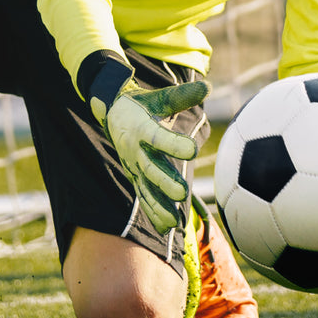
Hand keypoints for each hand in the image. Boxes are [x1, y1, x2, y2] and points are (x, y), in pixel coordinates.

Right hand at [96, 78, 210, 233]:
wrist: (111, 113)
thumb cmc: (141, 104)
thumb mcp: (158, 97)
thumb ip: (181, 96)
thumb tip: (206, 87)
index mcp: (140, 129)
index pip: (157, 137)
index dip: (173, 144)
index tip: (192, 149)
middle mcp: (135, 151)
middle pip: (150, 169)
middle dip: (164, 183)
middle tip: (181, 193)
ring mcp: (133, 167)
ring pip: (146, 189)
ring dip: (159, 206)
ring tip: (173, 223)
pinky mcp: (135, 178)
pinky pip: (144, 197)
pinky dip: (153, 213)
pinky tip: (167, 229)